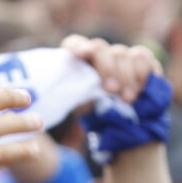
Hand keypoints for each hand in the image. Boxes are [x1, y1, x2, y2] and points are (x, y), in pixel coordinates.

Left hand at [65, 36, 172, 182]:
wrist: (130, 137)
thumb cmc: (101, 125)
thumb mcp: (82, 111)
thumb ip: (67, 97)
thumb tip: (38, 97)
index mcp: (82, 65)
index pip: (75, 44)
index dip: (77, 46)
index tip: (79, 55)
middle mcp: (101, 57)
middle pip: (100, 48)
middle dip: (106, 68)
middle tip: (111, 91)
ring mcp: (123, 58)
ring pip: (122, 53)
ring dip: (125, 76)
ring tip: (127, 99)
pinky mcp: (143, 63)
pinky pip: (141, 57)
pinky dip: (141, 73)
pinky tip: (139, 90)